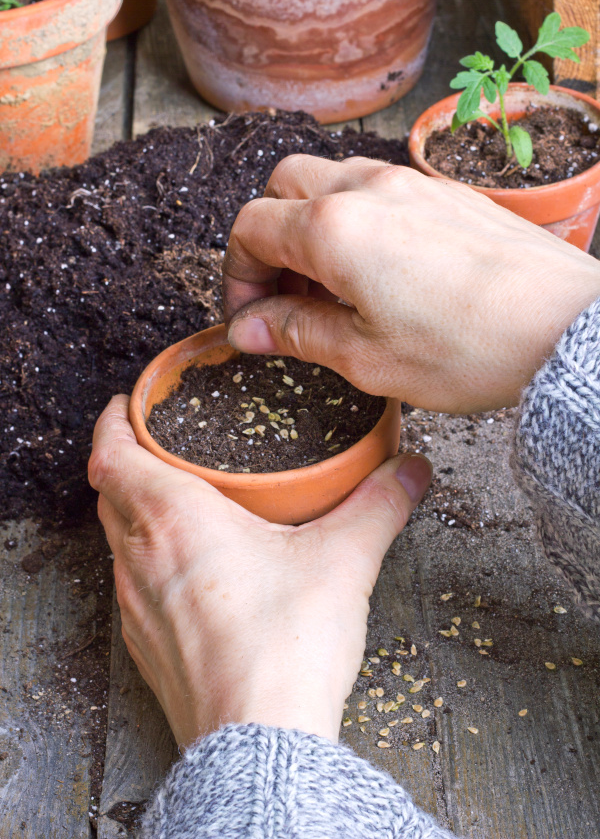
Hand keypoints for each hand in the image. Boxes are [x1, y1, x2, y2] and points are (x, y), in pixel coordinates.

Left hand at [89, 395, 431, 747]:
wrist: (258, 739)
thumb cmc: (285, 645)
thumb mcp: (345, 559)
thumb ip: (379, 504)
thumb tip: (410, 470)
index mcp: (173, 517)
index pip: (112, 452)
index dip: (115, 421)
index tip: (129, 405)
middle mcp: (140, 556)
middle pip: (109, 491)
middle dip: (127, 461)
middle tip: (161, 445)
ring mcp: (135, 606)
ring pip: (118, 539)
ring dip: (135, 512)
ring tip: (177, 502)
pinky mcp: (145, 646)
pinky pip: (130, 584)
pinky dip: (146, 560)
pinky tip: (188, 573)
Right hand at [223, 155, 599, 412]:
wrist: (565, 328)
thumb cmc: (468, 350)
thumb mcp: (366, 358)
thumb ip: (296, 333)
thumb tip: (247, 330)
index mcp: (334, 229)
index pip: (251, 227)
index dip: (237, 275)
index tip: (251, 317)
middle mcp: (367, 188)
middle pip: (283, 185)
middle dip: (268, 237)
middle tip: (286, 296)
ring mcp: (412, 183)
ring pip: (332, 179)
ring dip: (312, 225)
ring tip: (334, 288)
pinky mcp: (448, 192)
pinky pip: (381, 188)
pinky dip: (358, 220)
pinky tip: (382, 272)